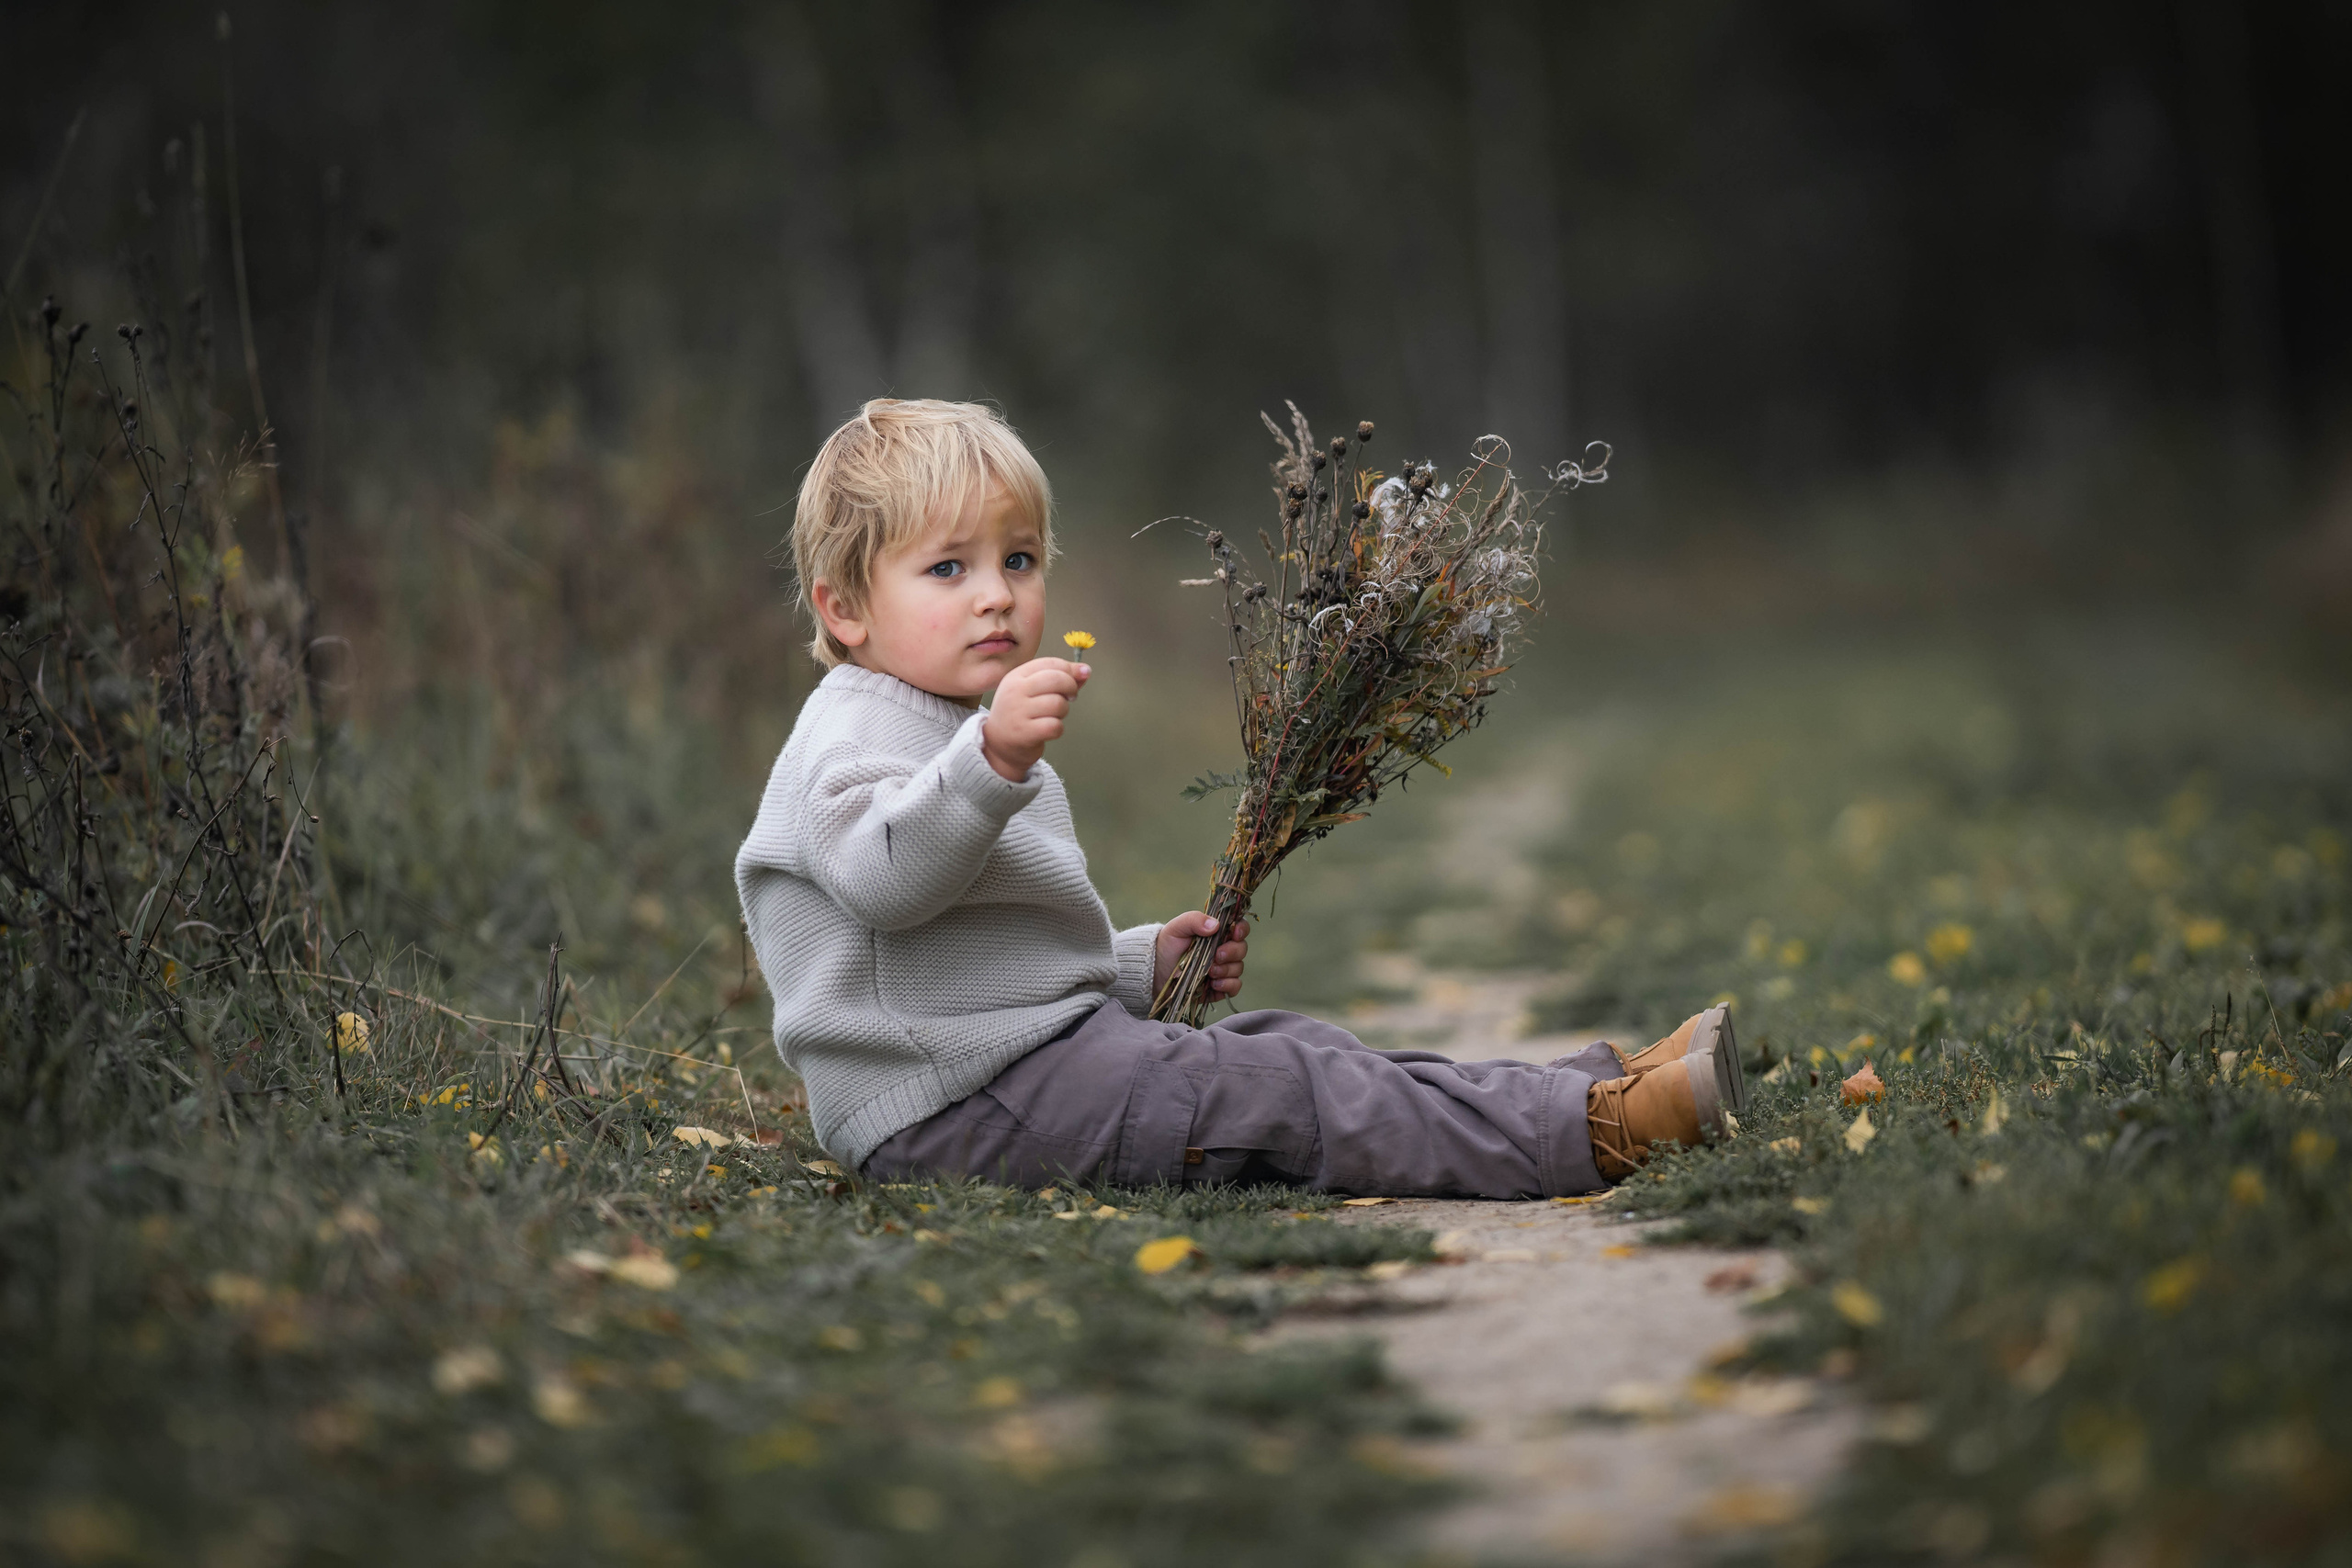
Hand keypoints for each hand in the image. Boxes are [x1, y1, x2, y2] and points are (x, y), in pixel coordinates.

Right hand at [981, 657, 1088, 780]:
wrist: (998, 744)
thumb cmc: (1021, 713)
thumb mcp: (1034, 691)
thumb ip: (1059, 678)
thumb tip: (1085, 670)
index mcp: (1016, 676)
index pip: (1049, 663)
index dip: (1069, 669)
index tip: (1079, 677)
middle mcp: (1015, 691)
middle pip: (1055, 679)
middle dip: (1071, 687)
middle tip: (1070, 697)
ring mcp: (1018, 712)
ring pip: (1057, 703)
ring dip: (1063, 710)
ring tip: (1054, 715)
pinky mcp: (1024, 733)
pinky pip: (1054, 726)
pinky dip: (1058, 729)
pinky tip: (1049, 729)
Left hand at [1153, 912, 1250, 998]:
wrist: (1155, 972)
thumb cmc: (1168, 945)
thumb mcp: (1177, 928)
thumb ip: (1194, 920)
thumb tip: (1216, 925)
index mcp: (1217, 933)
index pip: (1239, 927)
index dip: (1241, 929)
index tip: (1234, 934)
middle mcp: (1224, 950)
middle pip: (1242, 949)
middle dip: (1231, 952)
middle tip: (1216, 956)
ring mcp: (1223, 969)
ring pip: (1238, 968)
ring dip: (1226, 970)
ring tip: (1210, 972)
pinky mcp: (1219, 987)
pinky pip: (1234, 987)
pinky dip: (1227, 985)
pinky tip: (1213, 984)